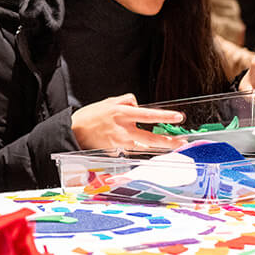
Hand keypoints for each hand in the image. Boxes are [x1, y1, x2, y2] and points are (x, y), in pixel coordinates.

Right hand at [71, 93, 185, 150]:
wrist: (73, 132)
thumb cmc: (89, 116)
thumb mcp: (108, 102)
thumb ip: (126, 102)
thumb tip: (138, 104)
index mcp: (122, 114)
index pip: (149, 115)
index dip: (165, 116)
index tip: (178, 117)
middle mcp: (123, 130)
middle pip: (150, 138)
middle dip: (168, 141)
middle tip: (181, 142)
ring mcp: (120, 143)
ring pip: (143, 146)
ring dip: (156, 146)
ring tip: (168, 144)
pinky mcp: (116, 152)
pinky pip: (130, 148)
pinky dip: (133, 145)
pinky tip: (132, 143)